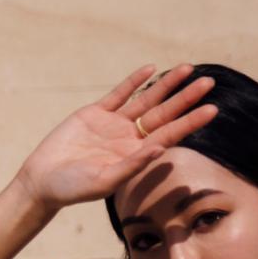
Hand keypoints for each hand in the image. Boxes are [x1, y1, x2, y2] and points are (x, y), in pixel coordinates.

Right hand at [14, 62, 217, 210]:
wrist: (44, 180)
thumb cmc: (74, 189)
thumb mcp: (105, 181)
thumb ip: (132, 166)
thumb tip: (159, 150)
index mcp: (137, 157)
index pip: (171, 135)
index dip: (191, 122)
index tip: (212, 110)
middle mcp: (130, 139)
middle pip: (164, 114)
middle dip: (186, 98)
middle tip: (209, 82)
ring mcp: (113, 124)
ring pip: (146, 100)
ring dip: (167, 85)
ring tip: (188, 69)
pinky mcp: (95, 113)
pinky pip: (119, 94)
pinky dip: (134, 82)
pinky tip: (151, 70)